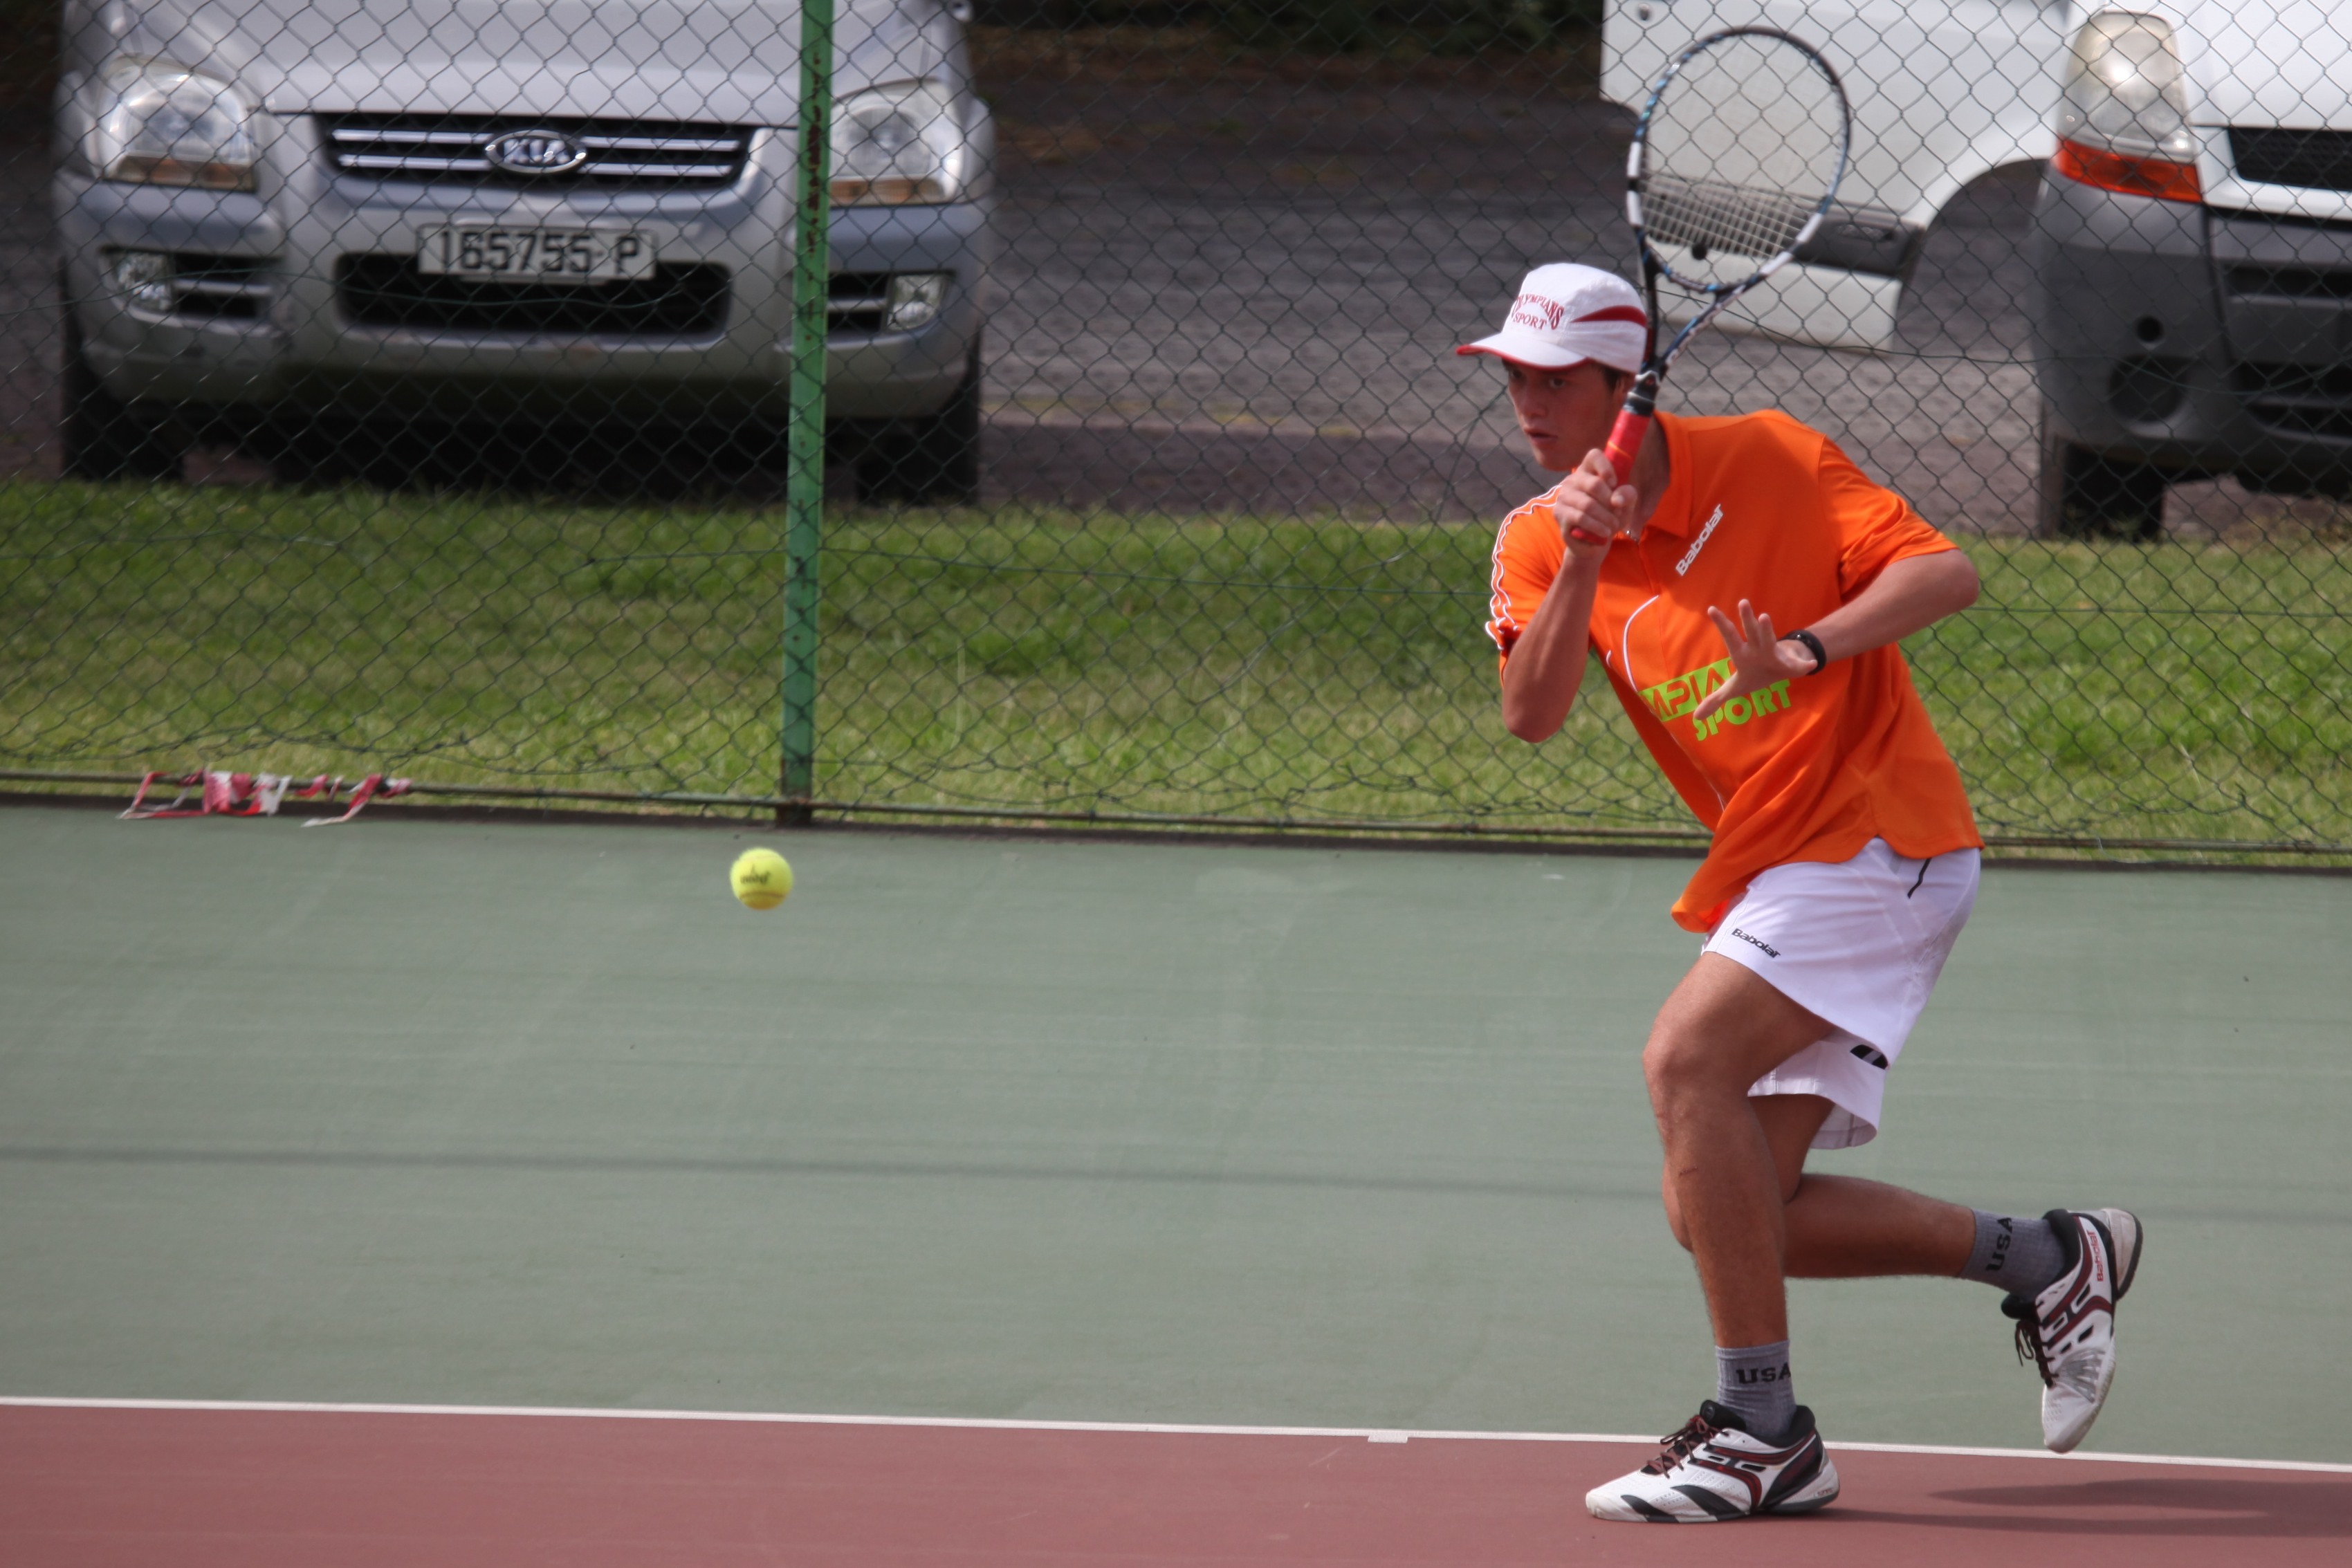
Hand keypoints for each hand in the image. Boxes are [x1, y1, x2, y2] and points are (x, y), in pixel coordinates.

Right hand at [1550, 447, 1639, 566]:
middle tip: (1618, 514)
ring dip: (1605, 517)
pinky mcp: (1559, 514)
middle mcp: (1572, 481)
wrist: (1593, 542)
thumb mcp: (1625, 506)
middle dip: (1610, 502)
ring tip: (1613, 526)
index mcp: (1588, 472)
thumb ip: (1627, 496)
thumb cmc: (1609, 518)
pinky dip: (1597, 526)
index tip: (1615, 483)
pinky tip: (1604, 533)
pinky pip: (1580, 518)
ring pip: (1588, 504)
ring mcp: (1563, 497)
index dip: (1606, 467)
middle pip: (1594, 484)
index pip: (1594, 456)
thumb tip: (1617, 499)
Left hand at [1692, 599, 1818, 721]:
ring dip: (1766, 630)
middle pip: (1751, 631)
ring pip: (1770, 640)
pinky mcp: (1791, 663)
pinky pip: (1798, 665)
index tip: (1711, 609)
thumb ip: (1715, 700)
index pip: (1729, 636)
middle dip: (1746, 619)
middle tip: (1742, 602)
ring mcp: (1774, 653)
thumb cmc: (1754, 674)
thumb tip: (1695, 718)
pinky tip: (1811, 664)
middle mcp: (1757, 648)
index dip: (1721, 624)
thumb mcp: (1734, 689)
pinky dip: (1804, 665)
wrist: (1781, 669)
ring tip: (1764, 617)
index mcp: (1742, 652)